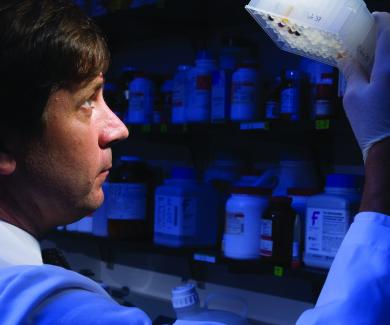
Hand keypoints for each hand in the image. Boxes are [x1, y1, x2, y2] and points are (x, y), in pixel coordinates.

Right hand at [338, 12, 389, 161]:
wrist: (386, 145)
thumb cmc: (368, 120)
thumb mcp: (353, 95)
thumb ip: (352, 72)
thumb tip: (346, 58)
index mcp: (388, 66)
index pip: (388, 31)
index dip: (381, 20)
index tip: (372, 19)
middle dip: (384, 36)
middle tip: (369, 40)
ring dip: (385, 52)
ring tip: (372, 56)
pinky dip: (385, 67)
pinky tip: (377, 73)